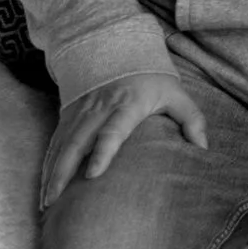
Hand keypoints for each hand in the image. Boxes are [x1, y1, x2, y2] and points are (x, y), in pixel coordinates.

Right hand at [40, 72, 208, 209]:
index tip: (93, 175)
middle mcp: (99, 109)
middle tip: (56, 201)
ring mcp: (81, 112)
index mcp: (127, 105)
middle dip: (65, 172)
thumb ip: (191, 120)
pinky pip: (56, 142)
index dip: (103, 152)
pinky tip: (44, 186)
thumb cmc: (151, 77)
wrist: (117, 46)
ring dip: (52, 173)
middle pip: (78, 143)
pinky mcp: (69, 114)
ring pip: (62, 144)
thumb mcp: (175, 93)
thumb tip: (203, 149)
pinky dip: (48, 164)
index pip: (113, 131)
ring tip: (46, 202)